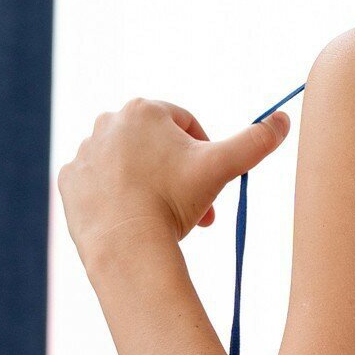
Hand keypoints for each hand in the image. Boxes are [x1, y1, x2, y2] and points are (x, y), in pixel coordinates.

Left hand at [57, 98, 291, 263]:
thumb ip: (255, 142)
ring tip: (162, 218)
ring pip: (128, 167)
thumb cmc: (173, 201)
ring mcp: (85, 152)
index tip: (210, 185)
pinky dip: (116, 200)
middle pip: (155, 147)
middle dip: (177, 176)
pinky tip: (132, 221)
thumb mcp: (222, 169)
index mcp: (143, 110)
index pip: (185, 125)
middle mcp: (108, 122)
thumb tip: (284, 118)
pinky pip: (99, 186)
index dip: (204, 155)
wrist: (125, 244)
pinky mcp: (70, 181)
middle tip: (193, 210)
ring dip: (148, 187)